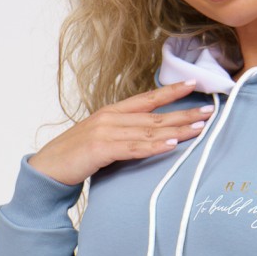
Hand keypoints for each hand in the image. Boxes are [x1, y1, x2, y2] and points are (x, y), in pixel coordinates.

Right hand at [27, 81, 215, 185]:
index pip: (147, 99)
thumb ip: (123, 135)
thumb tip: (149, 137)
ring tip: (199, 129)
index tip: (194, 85)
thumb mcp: (102, 140)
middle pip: (154, 115)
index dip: (171, 91)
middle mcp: (110, 118)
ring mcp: (105, 132)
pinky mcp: (100, 149)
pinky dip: (154, 147)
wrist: (47, 170)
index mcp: (111, 113)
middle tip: (209, 110)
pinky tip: (172, 145)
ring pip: (148, 130)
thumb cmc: (75, 157)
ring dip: (176, 129)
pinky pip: (134, 148)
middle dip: (184, 112)